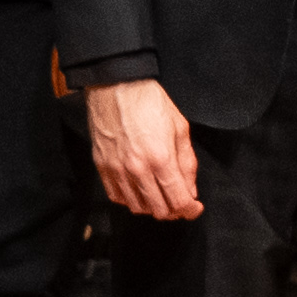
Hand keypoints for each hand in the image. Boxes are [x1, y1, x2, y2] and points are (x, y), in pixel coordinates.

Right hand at [88, 70, 203, 221]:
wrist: (115, 85)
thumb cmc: (149, 101)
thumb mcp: (180, 128)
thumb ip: (187, 163)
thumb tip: (190, 190)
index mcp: (161, 158)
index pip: (179, 201)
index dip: (191, 210)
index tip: (195, 208)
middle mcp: (138, 169)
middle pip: (159, 210)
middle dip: (174, 211)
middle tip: (179, 202)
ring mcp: (117, 170)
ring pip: (137, 208)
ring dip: (152, 207)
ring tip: (160, 196)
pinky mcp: (102, 166)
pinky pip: (116, 197)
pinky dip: (130, 200)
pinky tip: (139, 190)